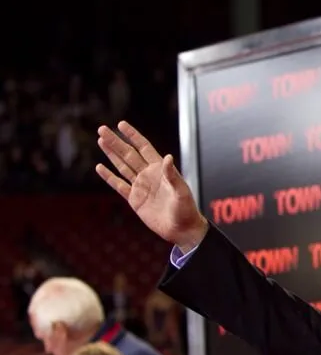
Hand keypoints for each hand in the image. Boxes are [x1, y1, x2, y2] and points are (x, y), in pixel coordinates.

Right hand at [95, 122, 209, 251]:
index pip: (144, 147)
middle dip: (115, 141)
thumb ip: (173, 175)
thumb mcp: (181, 192)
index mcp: (161, 169)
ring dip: (111, 154)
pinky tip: (100, 167)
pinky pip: (119, 185)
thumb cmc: (186, 210)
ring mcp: (141, 186)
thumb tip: (168, 157)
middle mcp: (149, 175)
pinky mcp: (134, 199)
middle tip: (101, 129)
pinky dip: (109, 177)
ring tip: (100, 141)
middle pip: (128, 154)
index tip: (121, 124)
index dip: (133, 136)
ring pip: (122, 166)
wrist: (182, 230)